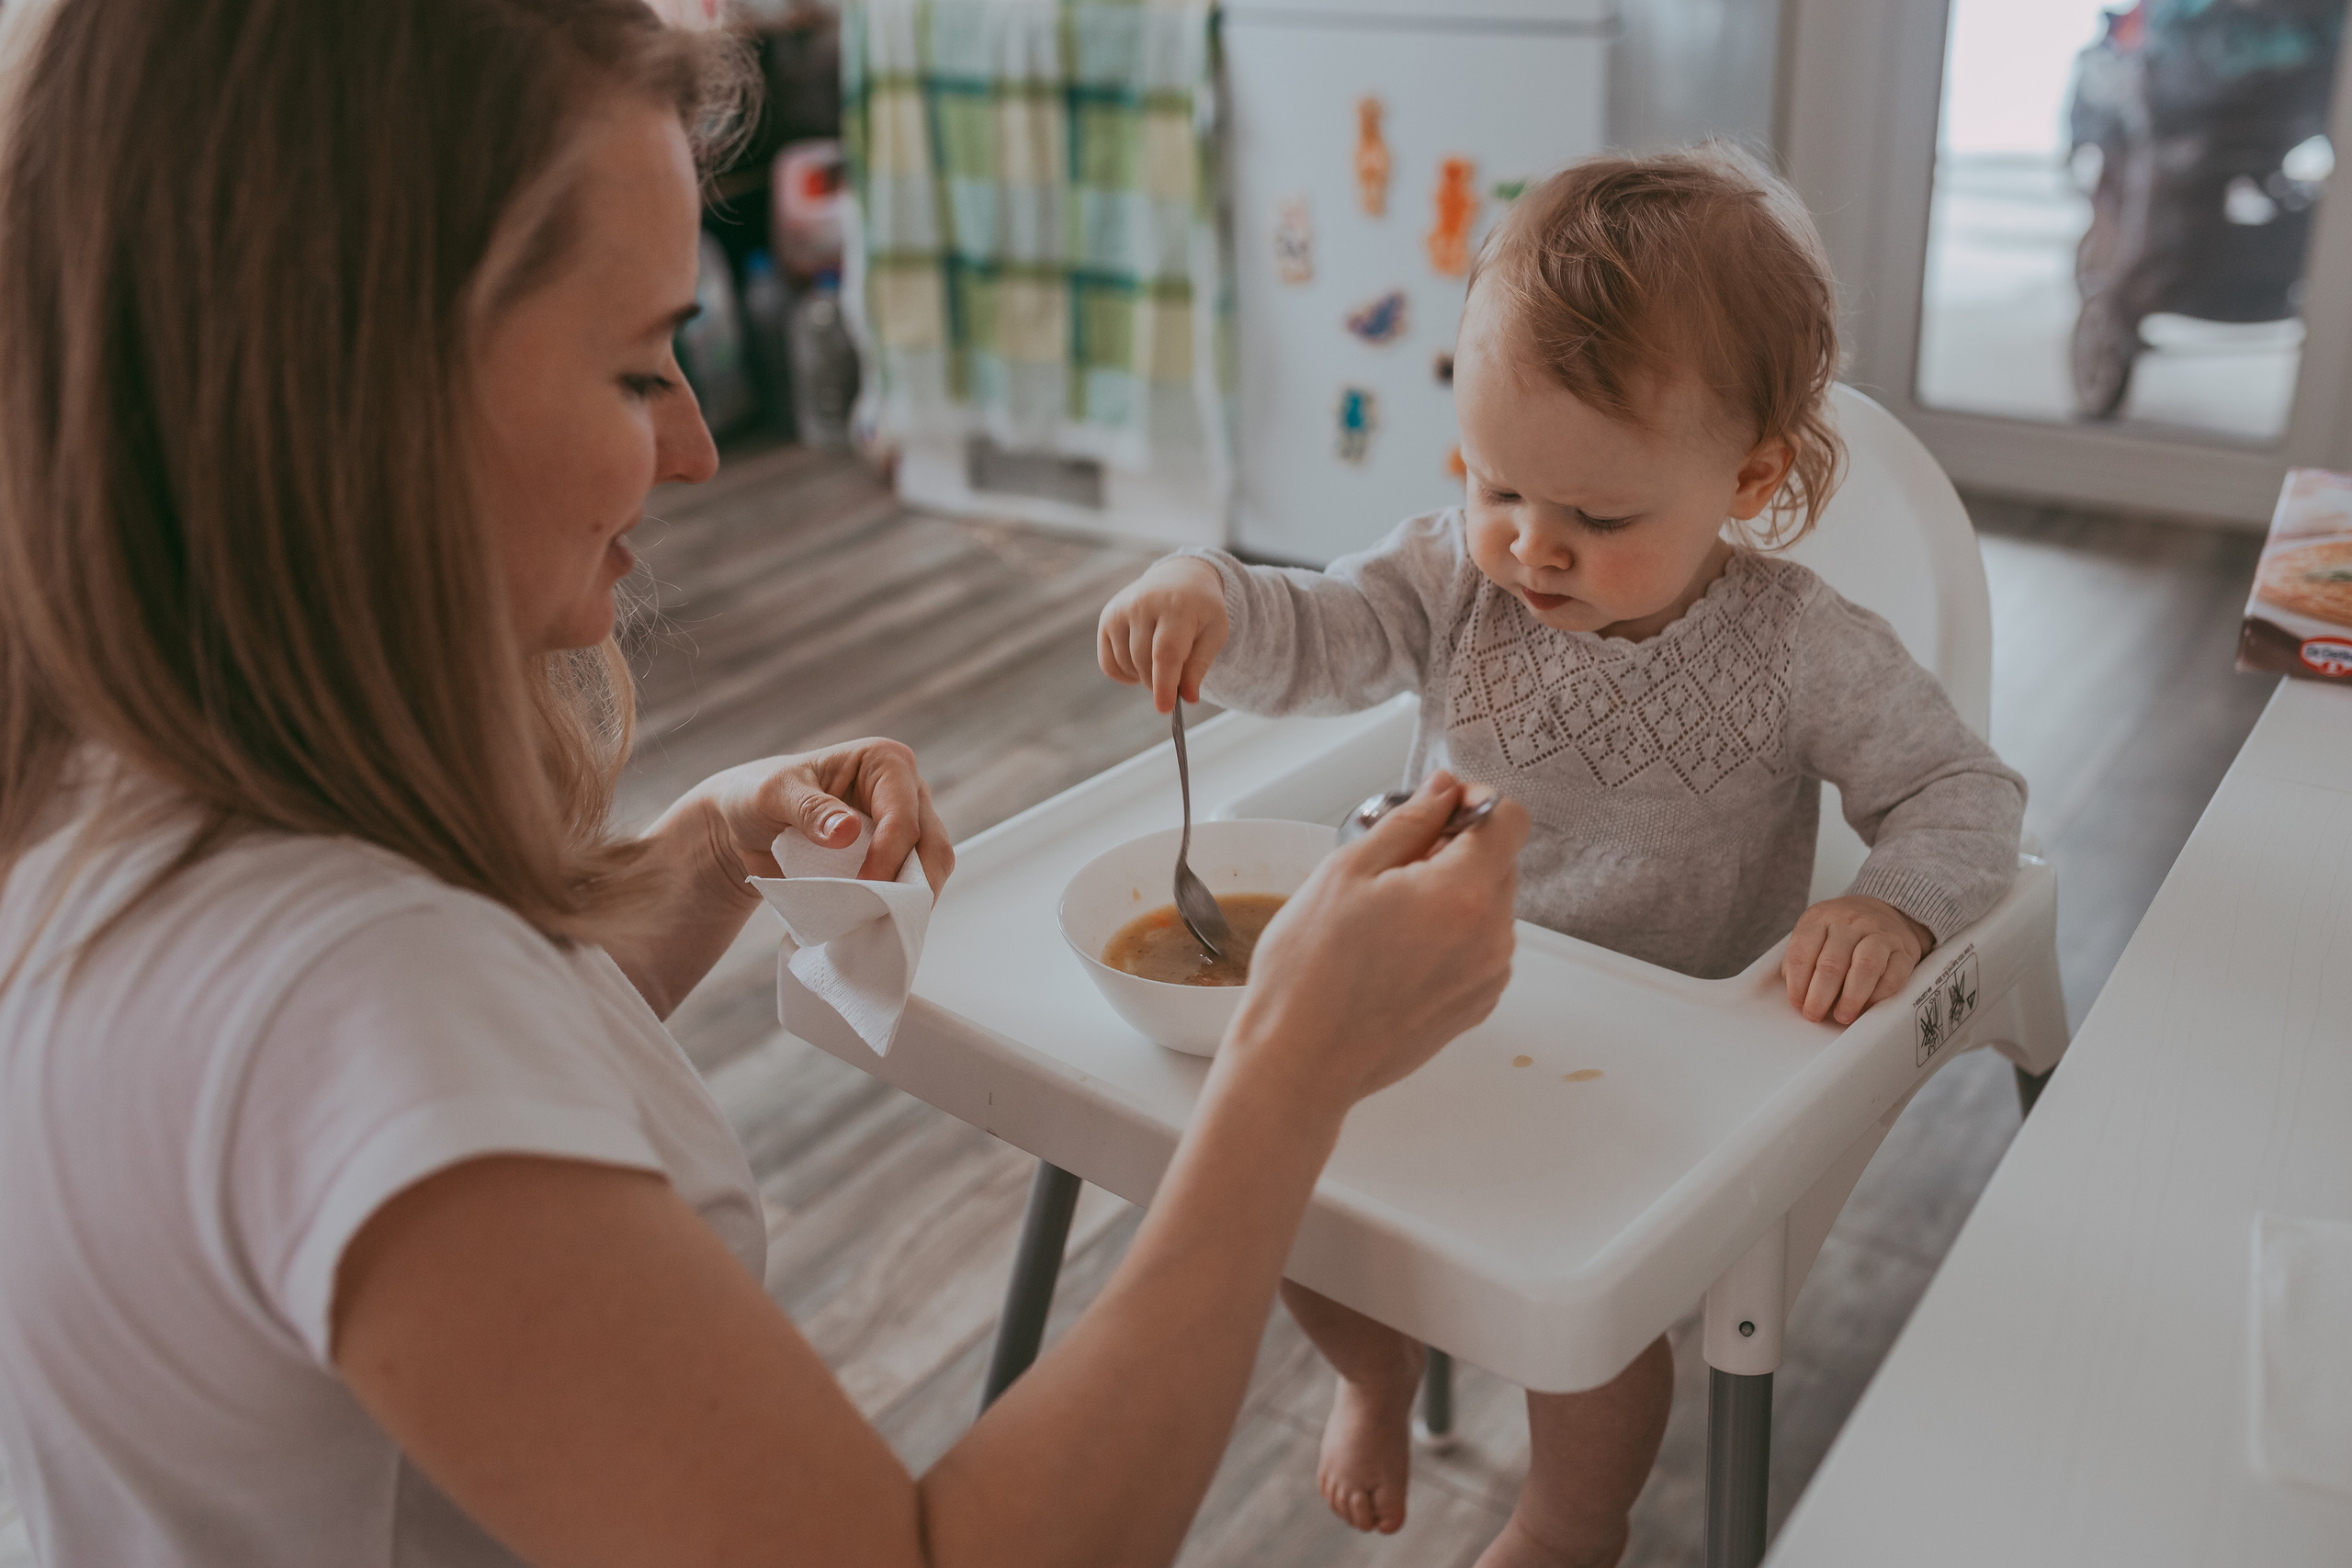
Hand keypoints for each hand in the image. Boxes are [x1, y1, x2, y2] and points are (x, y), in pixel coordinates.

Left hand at [671, 738, 953, 901]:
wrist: (746, 824)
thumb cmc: (757, 796)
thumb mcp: (773, 796)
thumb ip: (809, 809)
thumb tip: (847, 830)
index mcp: (884, 761)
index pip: (903, 818)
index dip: (888, 858)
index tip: (862, 889)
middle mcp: (906, 789)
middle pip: (932, 844)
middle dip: (913, 884)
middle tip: (880, 915)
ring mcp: (907, 823)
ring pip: (932, 867)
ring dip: (909, 899)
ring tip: (877, 921)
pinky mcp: (898, 854)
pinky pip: (914, 884)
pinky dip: (899, 905)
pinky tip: (875, 920)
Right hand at [1098, 557, 1228, 712]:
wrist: (1180, 578)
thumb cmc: (1201, 610)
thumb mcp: (1214, 633)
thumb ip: (1200, 665)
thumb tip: (1187, 697)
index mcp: (1177, 606)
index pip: (1166, 652)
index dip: (1164, 683)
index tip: (1165, 708)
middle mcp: (1143, 603)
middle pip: (1145, 663)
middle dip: (1160, 682)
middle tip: (1177, 677)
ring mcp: (1120, 610)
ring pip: (1126, 665)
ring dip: (1144, 676)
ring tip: (1162, 658)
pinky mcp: (1106, 619)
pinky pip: (1109, 664)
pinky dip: (1125, 673)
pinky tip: (1141, 661)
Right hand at [1227, 772, 1525, 1104]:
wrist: (1302, 1060)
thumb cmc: (1311, 969)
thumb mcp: (1347, 870)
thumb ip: (1409, 821)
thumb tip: (1444, 790)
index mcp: (1464, 894)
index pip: (1510, 820)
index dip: (1475, 802)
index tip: (1438, 809)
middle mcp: (1492, 937)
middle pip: (1498, 863)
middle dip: (1455, 850)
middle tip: (1390, 868)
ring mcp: (1488, 976)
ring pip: (1487, 907)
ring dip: (1450, 896)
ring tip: (1386, 918)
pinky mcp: (1476, 1006)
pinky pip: (1477, 949)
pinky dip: (1448, 937)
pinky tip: (1395, 952)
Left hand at [1782, 895, 1934, 1025]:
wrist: (1886, 911)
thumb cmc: (1842, 931)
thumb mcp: (1815, 932)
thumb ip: (1801, 960)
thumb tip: (1798, 995)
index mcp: (1820, 918)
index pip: (1802, 952)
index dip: (1797, 983)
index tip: (1797, 1003)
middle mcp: (1850, 922)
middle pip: (1831, 963)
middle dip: (1820, 996)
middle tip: (1815, 1015)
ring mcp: (1879, 934)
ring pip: (1865, 967)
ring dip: (1851, 997)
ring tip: (1842, 1016)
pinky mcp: (1903, 951)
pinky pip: (1893, 976)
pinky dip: (1878, 995)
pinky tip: (1867, 1005)